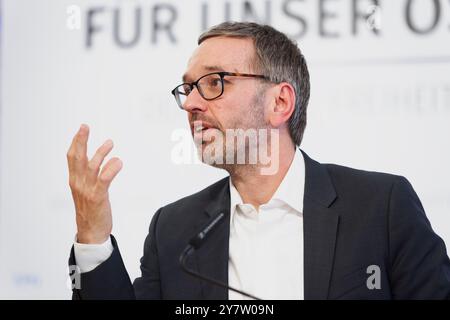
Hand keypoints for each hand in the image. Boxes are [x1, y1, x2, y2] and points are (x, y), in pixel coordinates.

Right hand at [67, 124, 122, 243]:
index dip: (76, 142)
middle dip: (81, 141)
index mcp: (75, 181)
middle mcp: (78, 184)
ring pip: (91, 166)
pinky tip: (118, 161)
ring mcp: (87, 190)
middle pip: (77, 158)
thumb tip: (104, 162)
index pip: (72, 158)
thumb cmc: (91, 212)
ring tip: (110, 143)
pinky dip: (111, 168)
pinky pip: (104, 179)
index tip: (81, 130)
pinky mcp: (97, 197)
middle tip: (85, 127)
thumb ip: (92, 177)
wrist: (91, 233)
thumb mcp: (87, 192)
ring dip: (101, 152)